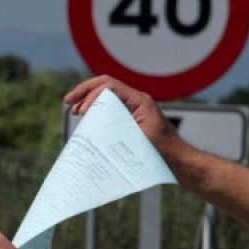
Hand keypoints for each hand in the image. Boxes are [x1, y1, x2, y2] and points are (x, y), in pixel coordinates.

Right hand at [63, 76, 184, 156]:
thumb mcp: (138, 140)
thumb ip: (118, 130)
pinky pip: (112, 108)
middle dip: (85, 91)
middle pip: (106, 86)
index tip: (80, 110)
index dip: (91, 94)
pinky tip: (88, 120)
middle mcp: (137, 101)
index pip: (109, 86)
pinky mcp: (133, 119)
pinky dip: (98, 111)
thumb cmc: (165, 153)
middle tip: (68, 102)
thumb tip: (93, 127)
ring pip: (108, 96)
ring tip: (75, 111)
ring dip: (90, 100)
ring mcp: (135, 109)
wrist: (180, 162)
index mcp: (140, 101)